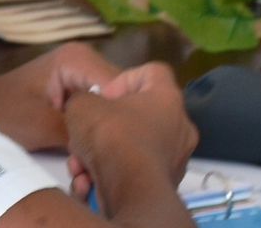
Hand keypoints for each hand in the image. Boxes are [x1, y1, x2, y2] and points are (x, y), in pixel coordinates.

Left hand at [0, 42, 122, 152]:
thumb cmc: (5, 114)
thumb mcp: (47, 126)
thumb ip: (86, 130)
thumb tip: (119, 145)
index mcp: (79, 59)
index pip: (122, 90)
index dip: (120, 121)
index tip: (107, 147)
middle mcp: (86, 61)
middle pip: (119, 100)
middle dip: (110, 128)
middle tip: (95, 158)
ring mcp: (82, 76)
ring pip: (110, 110)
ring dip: (101, 134)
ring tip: (85, 160)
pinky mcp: (77, 93)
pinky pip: (97, 114)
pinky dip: (91, 134)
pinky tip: (79, 156)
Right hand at [65, 62, 196, 191]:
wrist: (130, 190)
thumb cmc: (112, 136)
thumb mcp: (82, 105)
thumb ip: (83, 99)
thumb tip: (86, 107)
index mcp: (168, 98)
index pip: (153, 72)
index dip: (124, 78)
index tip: (104, 95)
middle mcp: (180, 127)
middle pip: (139, 114)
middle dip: (107, 125)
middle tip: (87, 132)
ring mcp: (176, 158)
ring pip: (133, 146)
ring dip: (104, 153)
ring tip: (80, 163)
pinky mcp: (166, 185)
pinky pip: (135, 171)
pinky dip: (112, 174)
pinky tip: (88, 181)